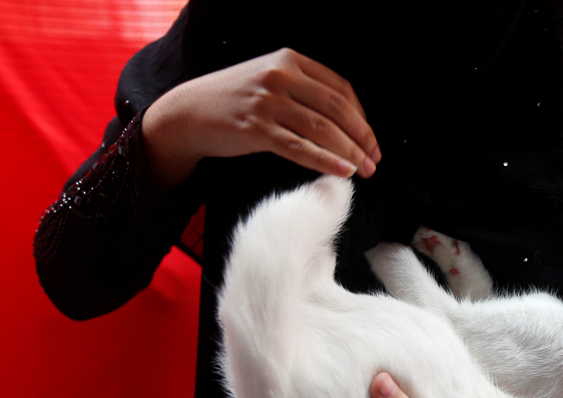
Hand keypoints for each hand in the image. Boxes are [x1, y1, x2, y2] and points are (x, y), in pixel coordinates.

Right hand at [142, 48, 380, 190]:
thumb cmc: (235, 101)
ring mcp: (268, 102)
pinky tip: (343, 172)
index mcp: (290, 61)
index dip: (361, 117)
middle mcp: (281, 76)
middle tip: (374, 160)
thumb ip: (303, 91)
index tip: (371, 140)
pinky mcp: (256, 128)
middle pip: (337, 109)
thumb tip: (345, 121)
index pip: (340, 89)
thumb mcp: (270, 80)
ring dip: (350, 153)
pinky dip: (326, 161)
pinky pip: (300, 148)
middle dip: (362, 137)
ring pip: (323, 129)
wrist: (188, 113)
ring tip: (364, 171)